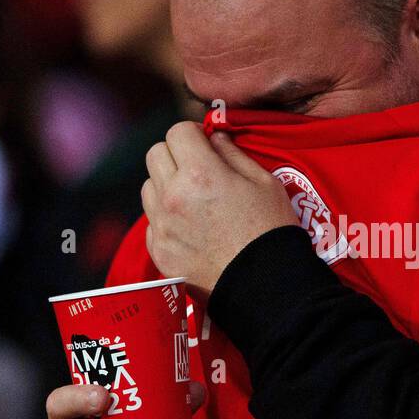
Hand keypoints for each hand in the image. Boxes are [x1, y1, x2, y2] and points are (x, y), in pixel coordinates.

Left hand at [141, 122, 295, 293]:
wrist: (265, 286)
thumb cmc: (270, 231)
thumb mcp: (264, 182)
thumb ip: (233, 154)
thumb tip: (214, 138)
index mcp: (200, 173)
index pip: (177, 131)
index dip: (193, 134)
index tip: (205, 144)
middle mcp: (173, 196)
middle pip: (155, 154)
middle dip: (176, 155)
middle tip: (198, 168)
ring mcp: (162, 226)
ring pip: (148, 186)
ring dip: (166, 185)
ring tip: (193, 200)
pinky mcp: (159, 250)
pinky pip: (151, 220)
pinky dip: (166, 217)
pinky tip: (191, 227)